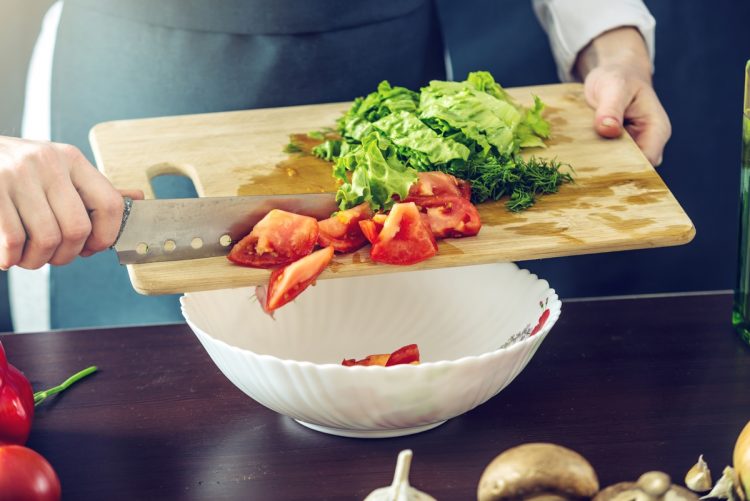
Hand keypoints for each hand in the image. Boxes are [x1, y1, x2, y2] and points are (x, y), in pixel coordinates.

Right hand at [0, 136, 143, 269]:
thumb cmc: (16, 171)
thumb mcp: (57, 170)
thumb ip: (93, 189)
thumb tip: (137, 198)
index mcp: (71, 159)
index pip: (110, 204)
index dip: (106, 236)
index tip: (90, 248)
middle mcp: (47, 163)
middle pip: (78, 229)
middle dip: (66, 255)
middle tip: (52, 257)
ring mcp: (16, 175)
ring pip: (47, 239)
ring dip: (36, 260)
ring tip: (26, 257)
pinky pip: (13, 241)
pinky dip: (10, 258)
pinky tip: (7, 255)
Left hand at [576, 27, 670, 165]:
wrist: (614, 73)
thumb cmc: (618, 76)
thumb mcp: (614, 86)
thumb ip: (611, 107)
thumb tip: (608, 128)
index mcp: (657, 130)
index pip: (646, 162)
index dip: (625, 168)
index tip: (600, 167)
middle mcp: (649, 142)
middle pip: (633, 170)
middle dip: (611, 171)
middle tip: (585, 171)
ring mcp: (634, 148)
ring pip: (620, 168)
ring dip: (602, 167)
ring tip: (581, 164)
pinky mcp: (618, 149)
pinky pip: (609, 161)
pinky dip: (597, 161)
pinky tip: (581, 160)